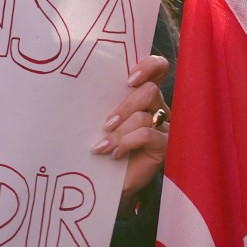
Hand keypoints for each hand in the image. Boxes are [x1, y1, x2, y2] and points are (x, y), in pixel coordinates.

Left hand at [93, 54, 169, 213]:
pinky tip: (116, 154)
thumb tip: (82, 87)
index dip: (149, 66)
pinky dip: (127, 142)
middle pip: (150, 91)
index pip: (158, 68)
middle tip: (107, 123)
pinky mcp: (164, 145)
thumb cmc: (103, 145)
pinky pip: (148, 134)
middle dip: (125, 107)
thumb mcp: (102, 118)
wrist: (107, 180)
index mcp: (143, 94)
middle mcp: (157, 107)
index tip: (129, 79)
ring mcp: (163, 126)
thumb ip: (104, 101)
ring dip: (120, 131)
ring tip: (104, 146)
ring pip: (144, 115)